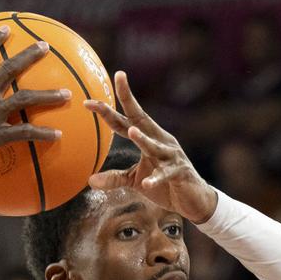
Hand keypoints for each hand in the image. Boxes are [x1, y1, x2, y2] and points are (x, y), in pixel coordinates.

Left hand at [85, 72, 218, 221]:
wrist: (193, 199)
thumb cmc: (164, 185)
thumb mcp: (135, 180)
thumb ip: (115, 178)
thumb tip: (90, 181)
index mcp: (148, 138)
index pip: (126, 121)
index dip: (108, 110)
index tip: (88, 101)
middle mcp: (160, 140)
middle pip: (140, 119)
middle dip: (128, 101)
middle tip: (118, 80)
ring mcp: (171, 156)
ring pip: (154, 146)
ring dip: (143, 140)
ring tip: (132, 132)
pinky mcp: (179, 173)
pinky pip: (165, 175)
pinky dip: (156, 179)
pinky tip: (147, 184)